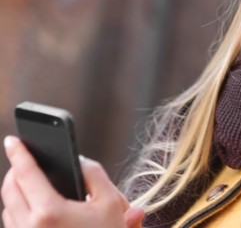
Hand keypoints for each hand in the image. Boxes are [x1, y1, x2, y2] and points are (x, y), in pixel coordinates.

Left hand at [1, 136, 143, 227]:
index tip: (13, 139)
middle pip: (10, 189)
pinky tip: (33, 208)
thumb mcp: (111, 203)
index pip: (26, 173)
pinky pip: (12, 225)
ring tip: (29, 183)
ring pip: (7, 209)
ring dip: (15, 192)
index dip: (20, 152)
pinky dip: (17, 211)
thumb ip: (94, 174)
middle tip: (24, 160)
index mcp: (49, 212)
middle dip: (16, 171)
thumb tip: (78, 160)